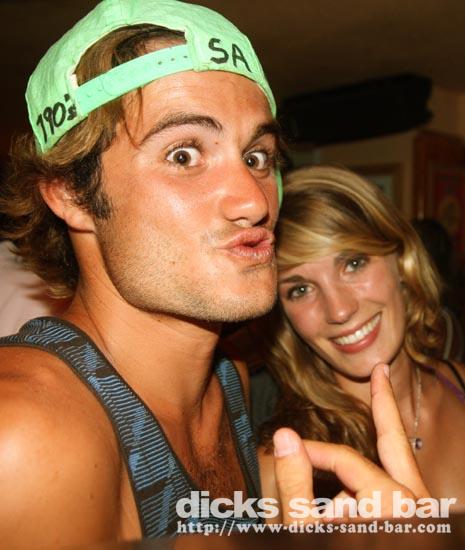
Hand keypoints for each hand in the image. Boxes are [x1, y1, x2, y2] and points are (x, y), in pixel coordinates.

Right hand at [272, 363, 428, 522]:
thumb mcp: (304, 529)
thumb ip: (294, 484)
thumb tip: (284, 437)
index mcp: (394, 506)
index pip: (348, 459)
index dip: (314, 450)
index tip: (289, 449)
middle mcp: (417, 508)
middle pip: (394, 444)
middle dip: (383, 406)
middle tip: (381, 372)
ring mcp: (421, 515)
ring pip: (388, 474)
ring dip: (355, 479)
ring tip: (325, 516)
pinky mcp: (416, 522)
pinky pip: (393, 492)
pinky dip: (368, 490)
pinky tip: (339, 513)